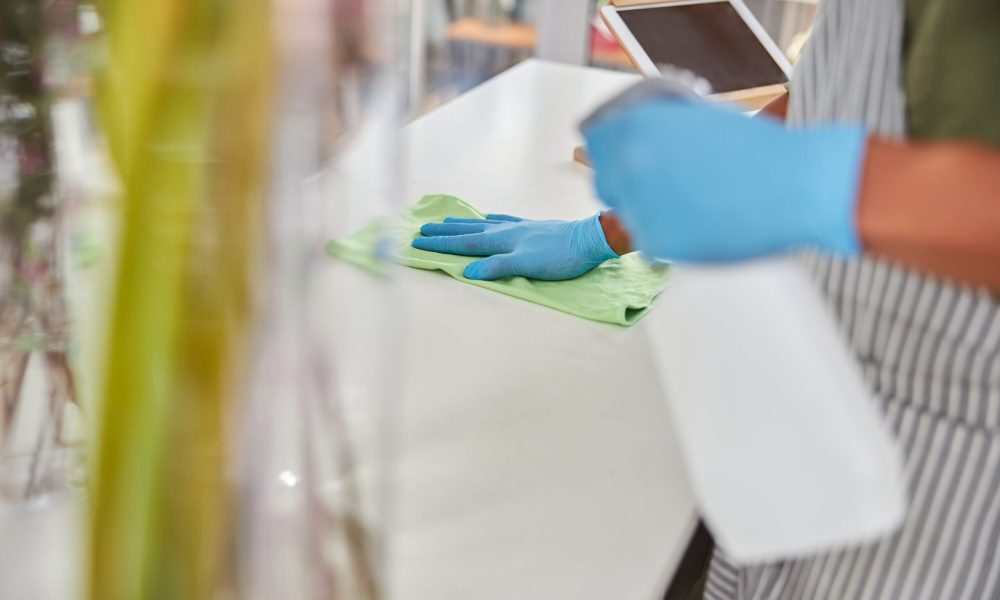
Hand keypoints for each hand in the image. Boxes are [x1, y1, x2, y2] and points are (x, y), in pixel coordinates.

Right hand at [411, 213, 617, 280]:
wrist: (588, 240)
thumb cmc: (560, 257)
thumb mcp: (527, 266)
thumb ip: (497, 267)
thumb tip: (467, 271)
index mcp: (501, 240)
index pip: (464, 242)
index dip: (441, 244)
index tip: (418, 242)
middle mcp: (506, 230)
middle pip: (468, 230)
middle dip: (444, 232)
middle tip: (422, 229)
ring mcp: (519, 226)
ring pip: (483, 223)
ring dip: (463, 223)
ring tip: (447, 221)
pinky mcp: (532, 226)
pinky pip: (503, 219)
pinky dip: (490, 218)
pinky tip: (489, 217)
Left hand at [583, 100, 866, 261]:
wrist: (797, 185)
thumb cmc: (756, 149)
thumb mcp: (696, 118)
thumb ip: (654, 127)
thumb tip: (629, 138)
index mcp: (637, 125)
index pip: (594, 139)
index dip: (611, 149)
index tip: (626, 158)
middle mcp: (629, 163)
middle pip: (604, 182)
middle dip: (627, 186)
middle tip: (667, 188)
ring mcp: (639, 203)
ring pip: (628, 217)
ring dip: (653, 215)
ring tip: (702, 205)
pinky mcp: (655, 242)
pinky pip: (651, 245)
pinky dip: (674, 240)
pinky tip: (709, 226)